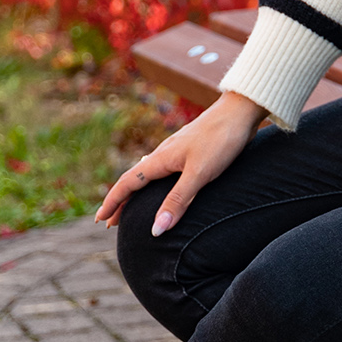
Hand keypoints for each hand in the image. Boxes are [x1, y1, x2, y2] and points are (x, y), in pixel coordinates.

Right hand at [95, 89, 266, 235]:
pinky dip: (155, 183)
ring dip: (138, 191)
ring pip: (150, 173)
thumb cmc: (221, 140)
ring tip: (133, 207)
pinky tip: (164, 185)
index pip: (129, 182)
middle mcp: (166, 153)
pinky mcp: (193, 149)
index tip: (100, 219)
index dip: (114, 202)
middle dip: (122, 200)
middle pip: (136, 179)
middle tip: (111, 222)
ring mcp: (179, 149)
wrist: (241, 110)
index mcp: (162, 158)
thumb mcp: (199, 174)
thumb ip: (178, 201)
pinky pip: (165, 169)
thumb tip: (155, 231)